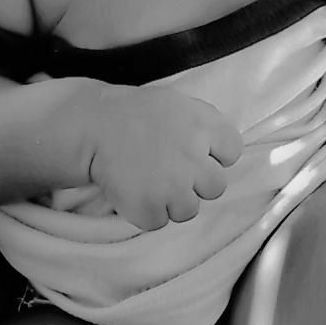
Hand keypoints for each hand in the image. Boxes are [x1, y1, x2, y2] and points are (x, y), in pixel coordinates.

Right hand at [87, 84, 242, 230]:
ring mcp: (174, 186)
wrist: (93, 126)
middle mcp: (195, 157)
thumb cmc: (135, 113)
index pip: (232, 152)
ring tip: (148, 181)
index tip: (195, 153)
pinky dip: (146, 212)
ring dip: (171, 201)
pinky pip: (159, 222)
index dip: (214, 155)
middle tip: (169, 171)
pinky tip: (134, 191)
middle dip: (195, 183)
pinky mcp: (151, 209)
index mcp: (204, 126)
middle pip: (216, 187)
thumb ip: (206, 123)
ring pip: (189, 210)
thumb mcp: (177, 103)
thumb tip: (223, 149)